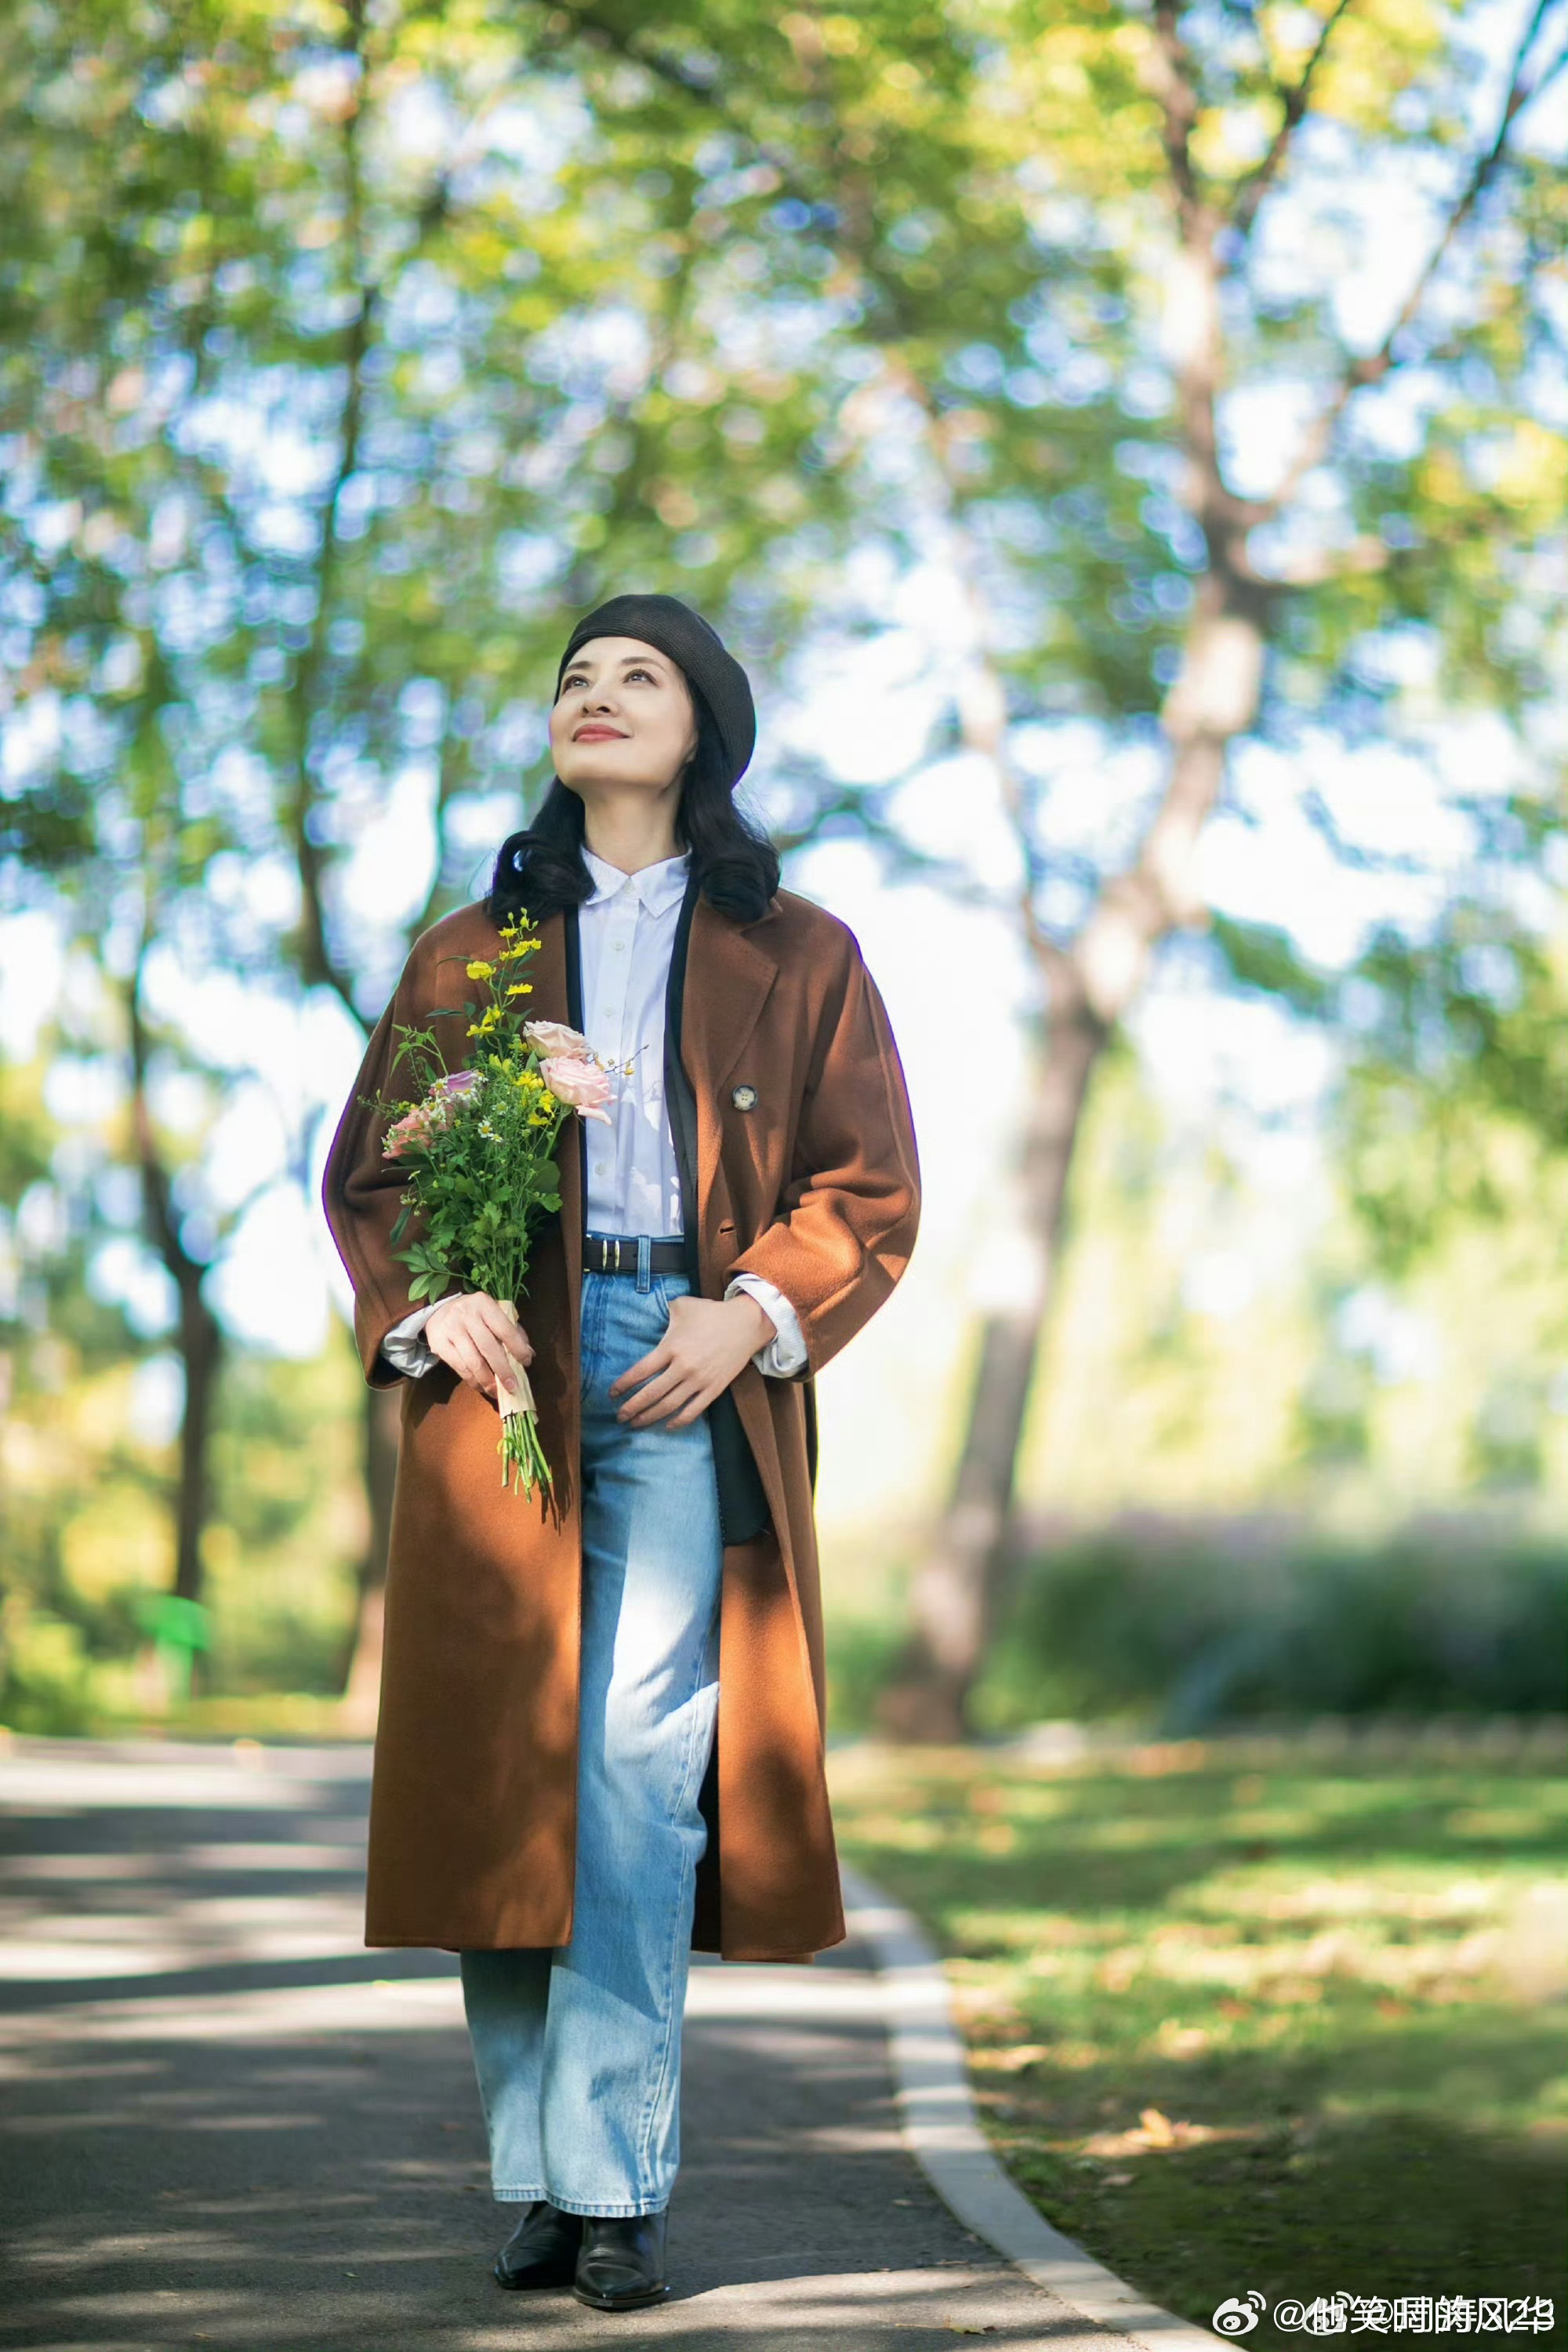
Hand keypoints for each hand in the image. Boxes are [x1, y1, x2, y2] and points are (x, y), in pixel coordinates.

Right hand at [425, 1291, 533, 1405]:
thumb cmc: (474, 1314)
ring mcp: (452, 1330)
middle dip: (503, 1370)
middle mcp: (467, 1315)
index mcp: (484, 1304)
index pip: (505, 1329)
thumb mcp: (494, 1313)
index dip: (517, 1348)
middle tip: (512, 1386)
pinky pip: (459, 1368)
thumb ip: (512, 1330)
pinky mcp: (439, 1344)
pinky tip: (482, 1386)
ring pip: (473, 1362)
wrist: (439, 1310)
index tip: (526, 1362)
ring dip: (487, 1380)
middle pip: (489, 1348)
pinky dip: (472, 1380)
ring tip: (497, 1391)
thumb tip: (529, 1353)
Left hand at [610, 1292, 773, 1429]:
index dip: (623, 1385)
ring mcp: (699, 1380)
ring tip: (636, 1424)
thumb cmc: (712, 1313)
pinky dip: (678, 1421)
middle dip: (632, 1408)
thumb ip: (664, 1313)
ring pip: (669, 1406)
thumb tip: (654, 1318)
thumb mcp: (682, 1306)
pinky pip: (693, 1410)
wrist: (746, 1323)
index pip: (640, 1371)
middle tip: (619, 1417)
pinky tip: (667, 1425)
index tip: (612, 1394)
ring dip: (649, 1418)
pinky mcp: (714, 1389)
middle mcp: (683, 1367)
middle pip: (651, 1394)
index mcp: (671, 1347)